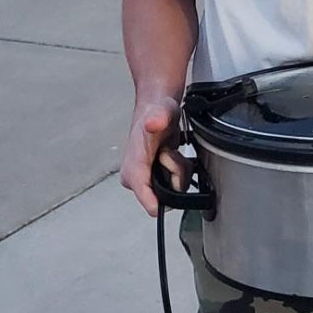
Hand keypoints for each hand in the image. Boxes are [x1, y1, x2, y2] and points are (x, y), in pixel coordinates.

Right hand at [120, 97, 191, 216]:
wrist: (159, 111)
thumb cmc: (157, 113)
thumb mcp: (162, 112)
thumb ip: (159, 117)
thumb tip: (153, 123)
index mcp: (133, 171)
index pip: (147, 201)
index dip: (161, 201)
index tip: (170, 194)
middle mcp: (136, 179)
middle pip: (166, 196)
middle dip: (175, 175)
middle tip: (169, 153)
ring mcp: (146, 180)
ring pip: (173, 191)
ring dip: (179, 170)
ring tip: (170, 151)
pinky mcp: (155, 179)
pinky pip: (176, 185)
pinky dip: (179, 171)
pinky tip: (173, 156)